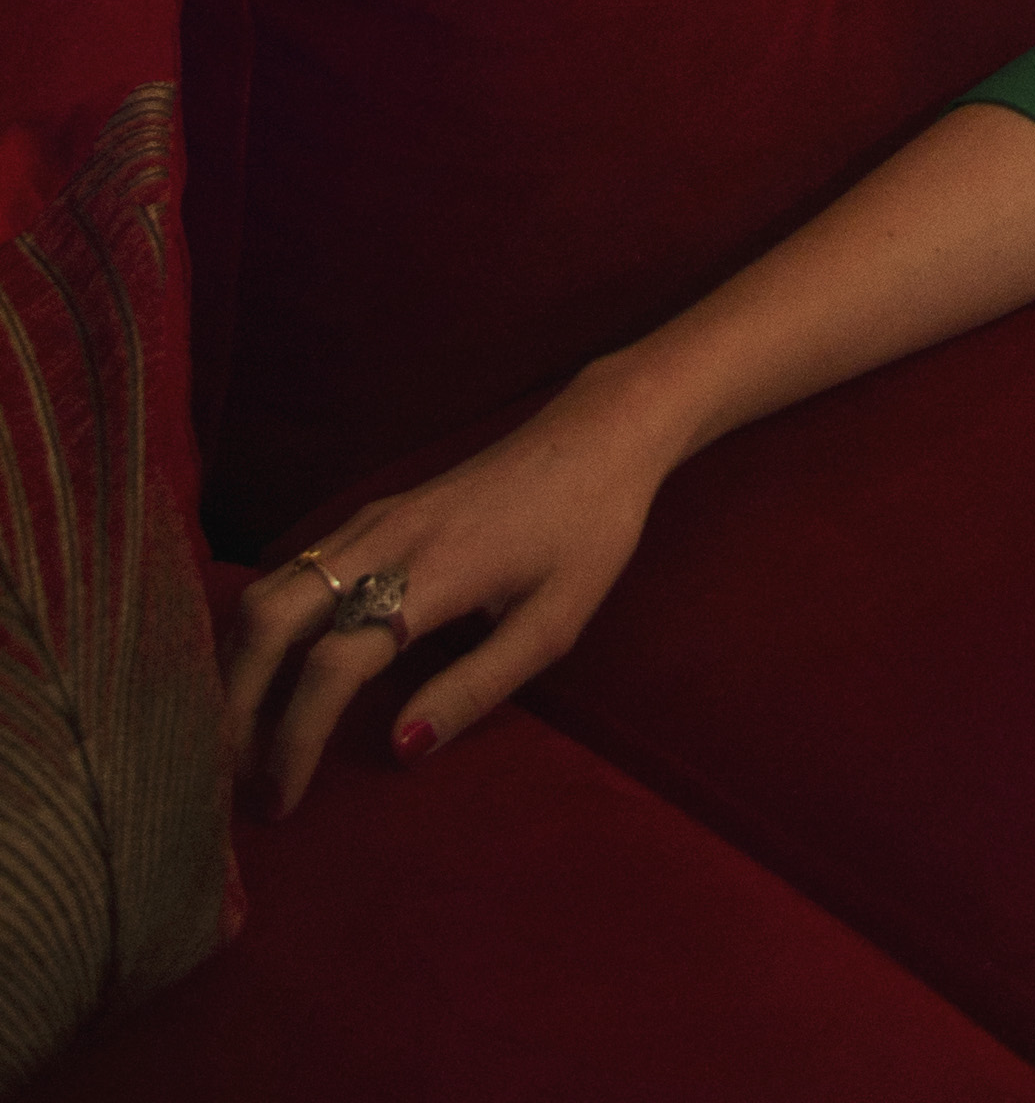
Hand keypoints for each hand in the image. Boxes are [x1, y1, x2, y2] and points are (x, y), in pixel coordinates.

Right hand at [225, 373, 670, 812]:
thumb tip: (398, 751)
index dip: (294, 741)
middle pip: (267, 622)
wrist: (599, 434)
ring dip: (239, 670)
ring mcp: (371, 520)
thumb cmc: (588, 532)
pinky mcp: (371, 515)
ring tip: (243, 743)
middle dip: (235, 708)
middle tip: (237, 781)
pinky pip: (289, 573)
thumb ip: (474, 689)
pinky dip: (261, 632)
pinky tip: (267, 679)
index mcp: (433, 572)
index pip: (332, 666)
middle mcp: (383, 539)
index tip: (282, 801)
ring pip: (266, 593)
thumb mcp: (554, 624)